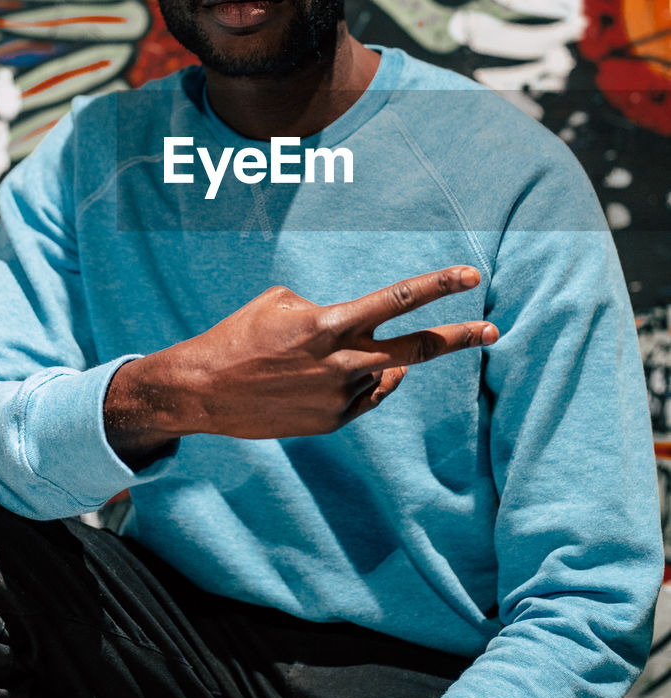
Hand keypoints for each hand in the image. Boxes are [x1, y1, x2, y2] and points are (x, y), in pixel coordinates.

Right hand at [104, 266, 496, 465]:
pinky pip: (367, 396)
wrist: (204, 391)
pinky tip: (340, 372)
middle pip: (415, 348)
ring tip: (372, 350)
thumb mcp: (282, 304)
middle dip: (459, 338)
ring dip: (389, 359)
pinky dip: (366, 380)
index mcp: (329, 323)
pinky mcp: (333, 422)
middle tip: (494, 329)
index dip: (438, 286)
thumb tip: (363, 334)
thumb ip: (332, 314)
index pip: (398, 299)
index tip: (471, 276)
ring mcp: (340, 396)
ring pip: (387, 373)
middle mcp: (342, 361)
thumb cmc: (241, 335)